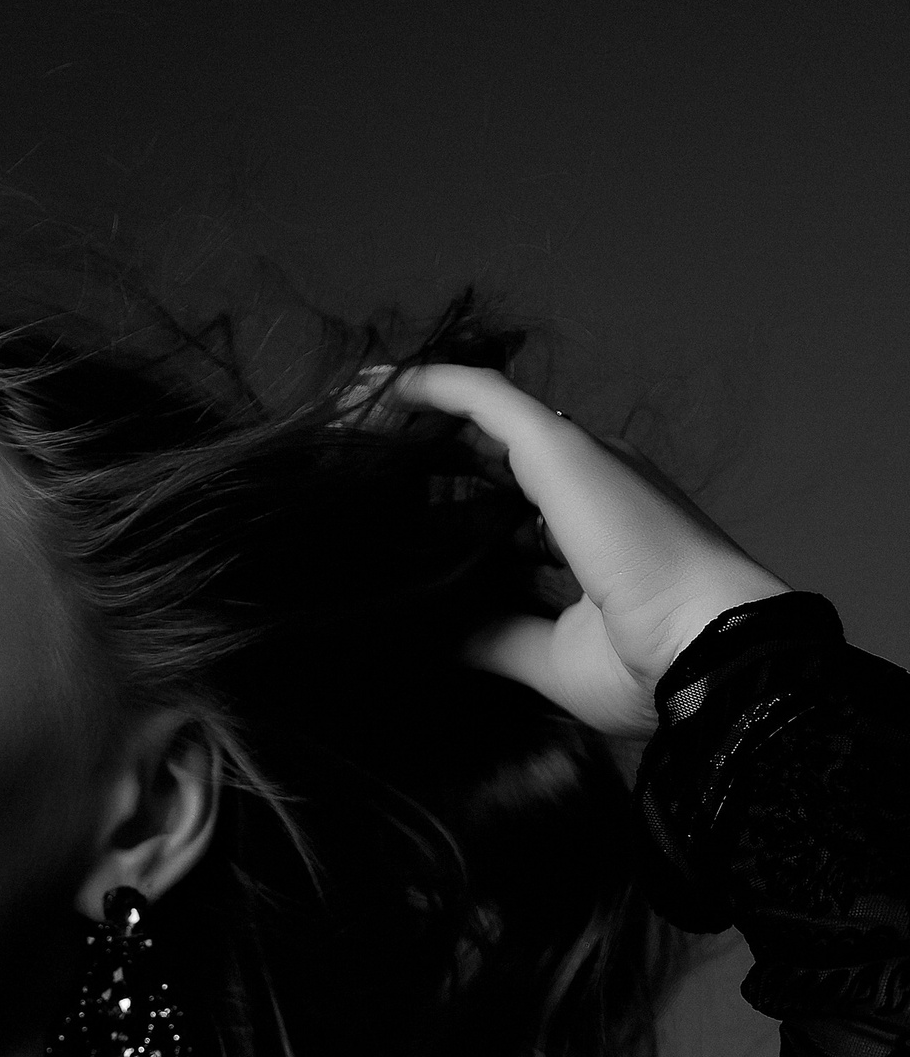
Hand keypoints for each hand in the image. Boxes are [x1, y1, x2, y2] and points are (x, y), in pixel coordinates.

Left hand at [387, 361, 791, 735]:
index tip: (392, 521)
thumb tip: (438, 637)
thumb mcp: (550, 657)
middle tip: (355, 471)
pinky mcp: (559, 447)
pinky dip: (423, 388)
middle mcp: (587, 481)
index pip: (509, 500)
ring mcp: (576, 458)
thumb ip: (495, 636)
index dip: (450, 503)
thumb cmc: (653, 669)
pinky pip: (477, 395)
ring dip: (411, 414)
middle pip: (488, 452)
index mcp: (593, 529)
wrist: (711, 655)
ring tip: (344, 423)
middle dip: (424, 456)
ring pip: (477, 414)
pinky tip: (368, 394)